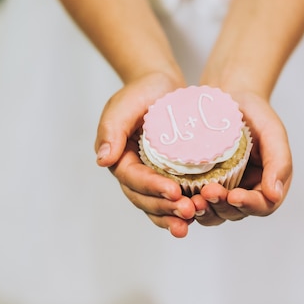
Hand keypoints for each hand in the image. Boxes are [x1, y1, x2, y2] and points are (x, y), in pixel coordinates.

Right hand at [95, 72, 196, 237]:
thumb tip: (103, 160)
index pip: (132, 179)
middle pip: (144, 199)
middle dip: (164, 208)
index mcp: (119, 158)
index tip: (174, 191)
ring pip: (157, 204)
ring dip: (173, 215)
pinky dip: (182, 208)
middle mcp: (133, 172)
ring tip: (194, 217)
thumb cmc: (141, 91)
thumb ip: (112, 129)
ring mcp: (151, 176)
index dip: (152, 187)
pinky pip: (172, 198)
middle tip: (188, 211)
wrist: (161, 85)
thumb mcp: (124, 104)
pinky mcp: (170, 176)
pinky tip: (200, 213)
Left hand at [191, 89, 292, 225]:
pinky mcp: (202, 184)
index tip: (234, 196)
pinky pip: (196, 201)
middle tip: (207, 193)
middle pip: (235, 213)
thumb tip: (274, 194)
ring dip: (204, 210)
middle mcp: (246, 191)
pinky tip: (179, 194)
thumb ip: (280, 162)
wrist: (229, 97)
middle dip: (221, 206)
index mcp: (267, 184)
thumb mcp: (273, 132)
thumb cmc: (255, 113)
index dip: (249, 204)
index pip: (262, 205)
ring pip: (214, 213)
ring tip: (193, 200)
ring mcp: (223, 190)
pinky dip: (189, 202)